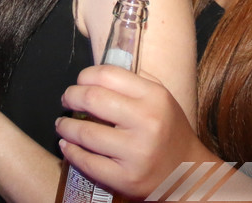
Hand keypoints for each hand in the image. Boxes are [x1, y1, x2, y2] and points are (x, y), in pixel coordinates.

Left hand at [56, 65, 210, 199]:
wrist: (189, 174)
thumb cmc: (169, 130)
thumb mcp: (162, 98)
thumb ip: (135, 80)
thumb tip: (97, 72)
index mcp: (154, 97)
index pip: (108, 75)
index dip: (85, 76)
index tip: (79, 82)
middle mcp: (147, 122)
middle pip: (92, 99)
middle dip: (70, 97)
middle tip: (66, 100)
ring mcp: (136, 152)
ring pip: (85, 133)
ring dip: (66, 126)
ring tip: (62, 125)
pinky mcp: (125, 179)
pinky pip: (88, 162)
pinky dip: (71, 152)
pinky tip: (67, 145)